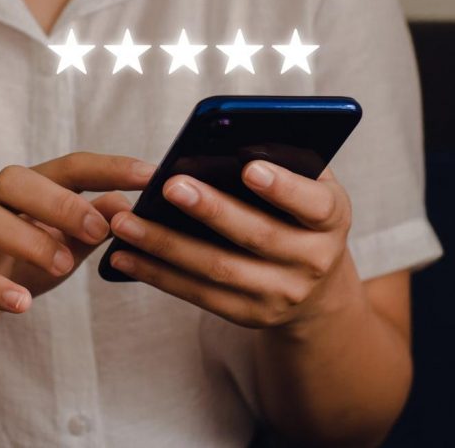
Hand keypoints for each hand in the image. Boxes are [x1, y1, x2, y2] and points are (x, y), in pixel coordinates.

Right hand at [0, 152, 153, 344]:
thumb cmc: (14, 264)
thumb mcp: (62, 245)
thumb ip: (92, 226)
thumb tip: (128, 205)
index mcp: (26, 192)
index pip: (68, 168)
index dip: (108, 168)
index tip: (149, 175)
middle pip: (16, 180)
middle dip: (61, 202)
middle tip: (99, 230)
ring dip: (29, 240)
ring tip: (62, 265)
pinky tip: (21, 303)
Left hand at [107, 160, 363, 330]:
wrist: (318, 292)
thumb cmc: (300, 218)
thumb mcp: (310, 191)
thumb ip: (285, 164)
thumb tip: (234, 138)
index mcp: (331, 220)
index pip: (313, 204)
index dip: (283, 187)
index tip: (249, 168)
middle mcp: (312, 261)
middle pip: (256, 236)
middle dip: (210, 210)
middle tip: (168, 185)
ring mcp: (280, 294)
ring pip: (217, 269)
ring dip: (164, 245)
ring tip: (125, 221)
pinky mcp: (248, 315)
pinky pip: (197, 294)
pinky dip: (157, 274)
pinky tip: (124, 255)